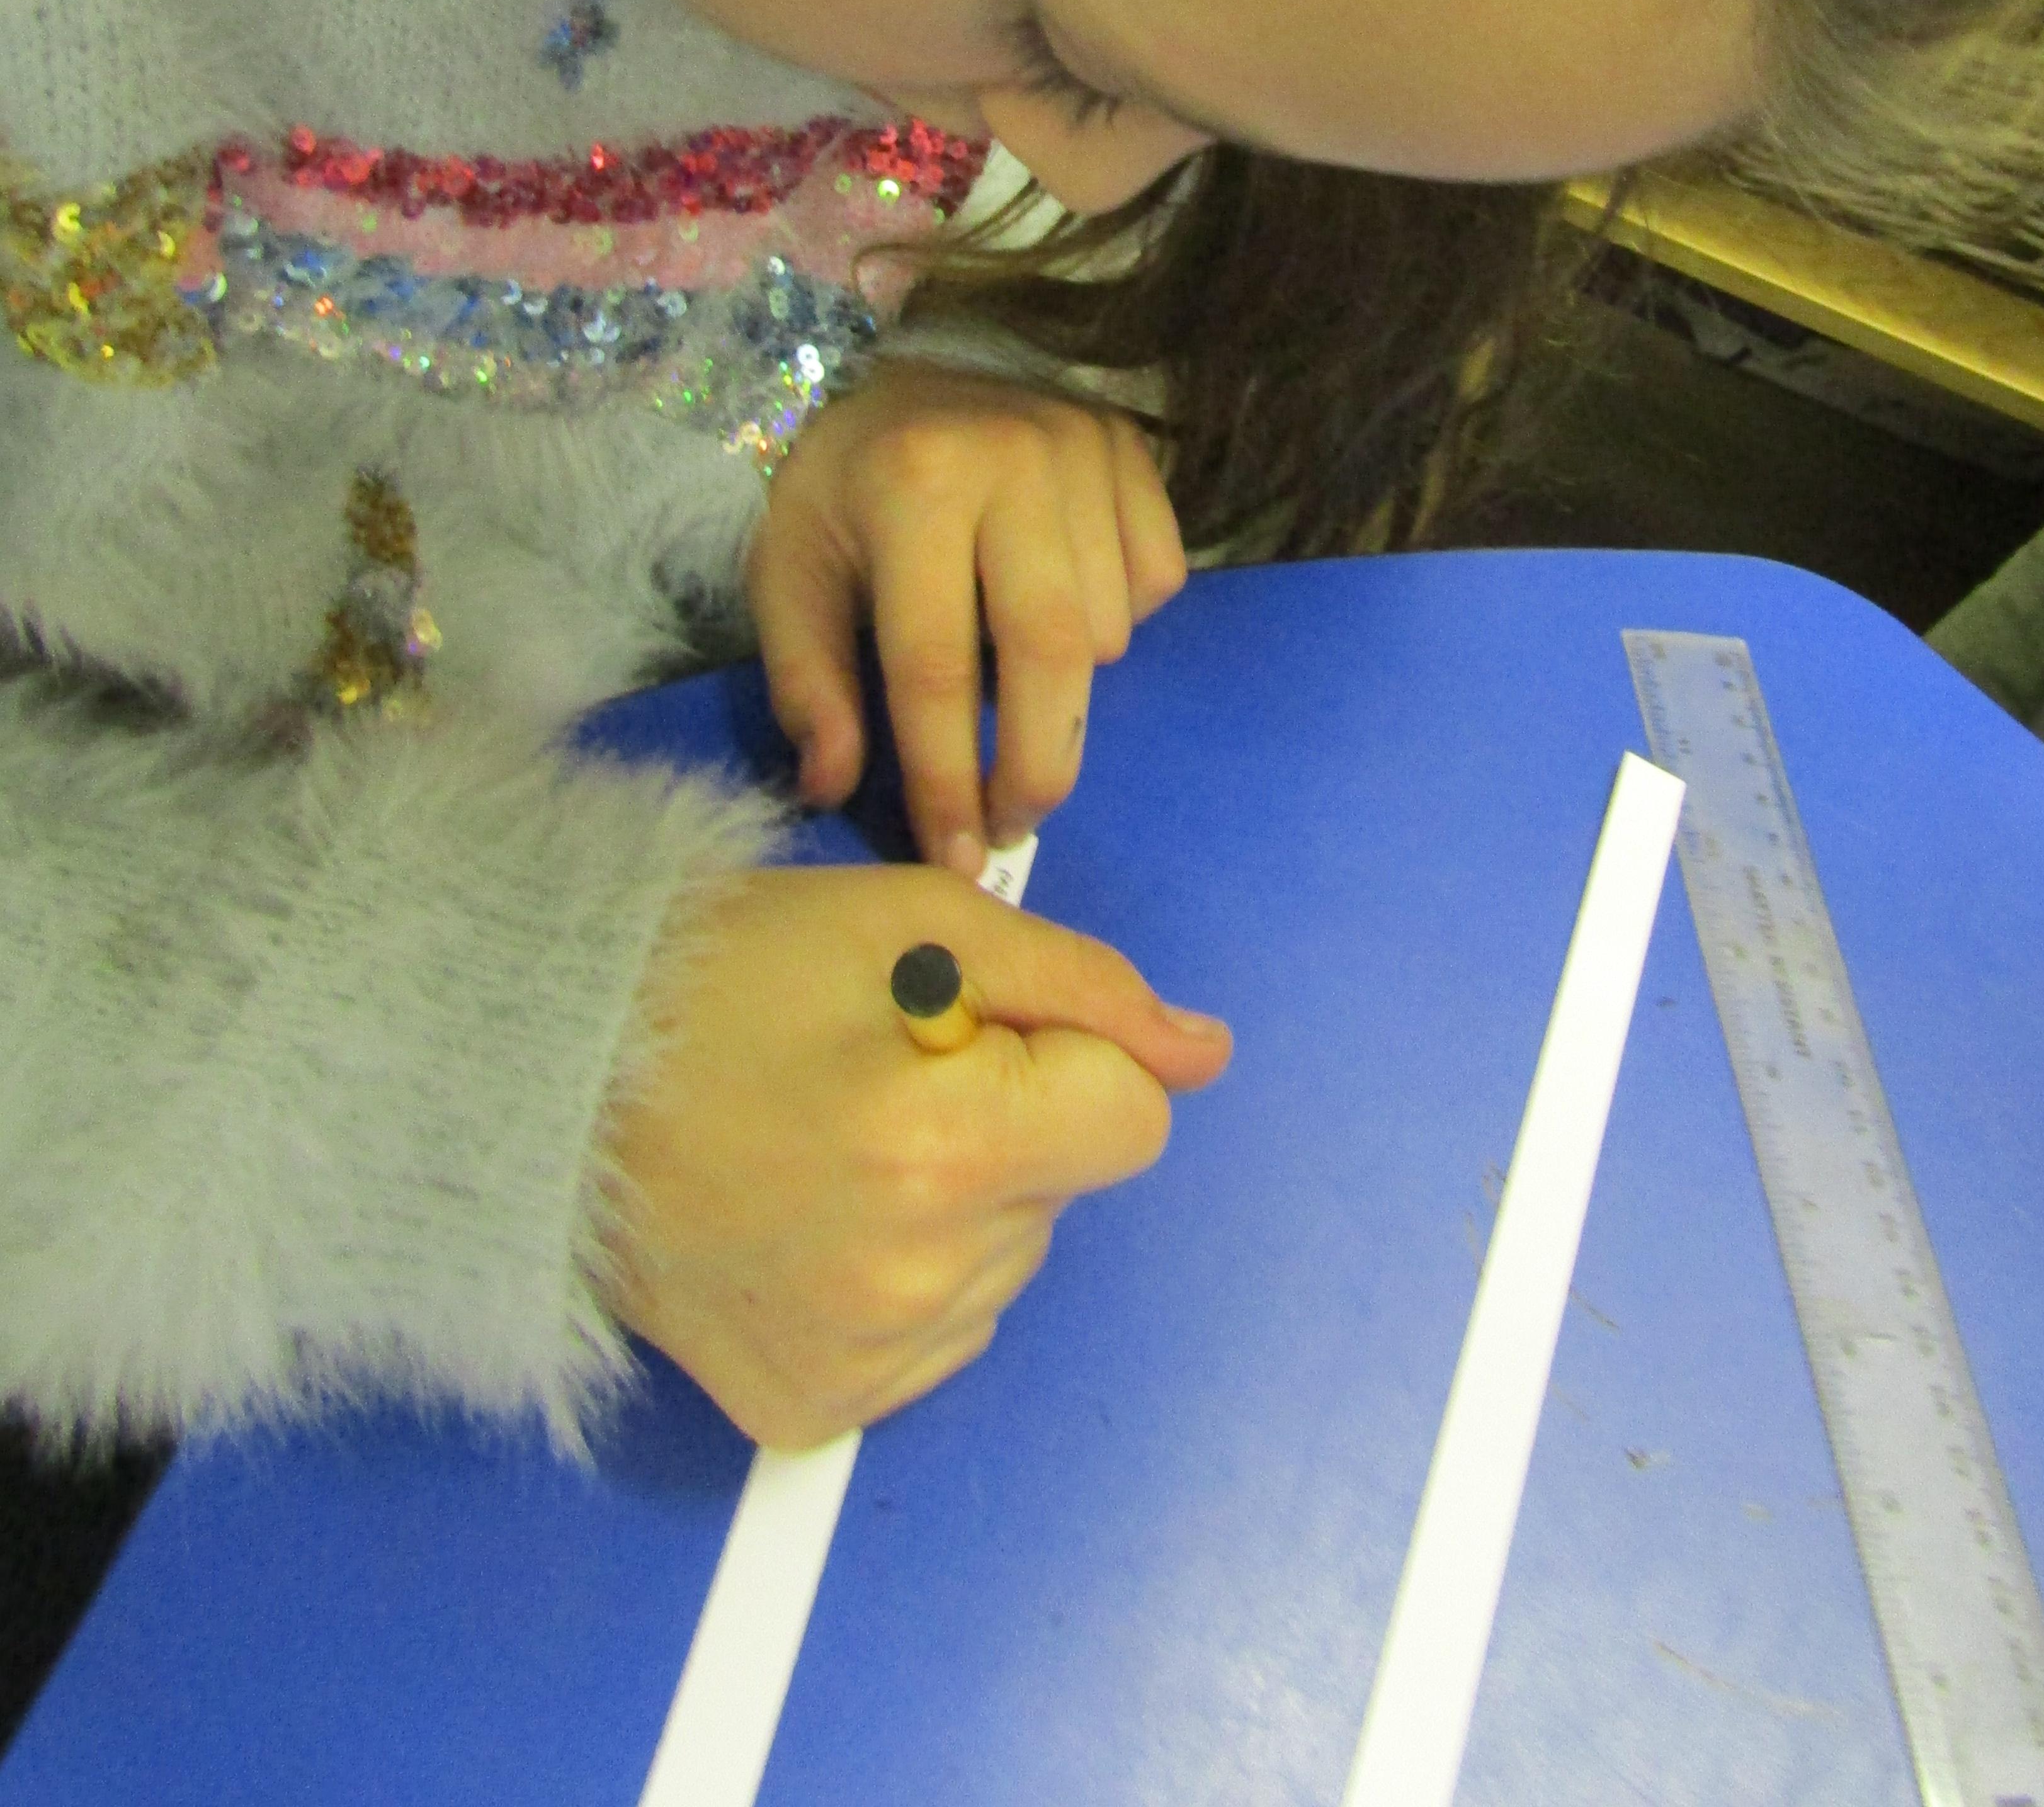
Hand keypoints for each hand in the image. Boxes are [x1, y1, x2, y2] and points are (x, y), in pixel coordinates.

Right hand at [598, 866, 1231, 1448]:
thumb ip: (1084, 986)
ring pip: (1005, 1262)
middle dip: (1006, 1122)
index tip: (965, 1031)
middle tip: (873, 1075)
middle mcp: (912, 1276)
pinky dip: (900, 1273)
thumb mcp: (919, 923)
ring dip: (957, 1201)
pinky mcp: (812, 1409)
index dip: (1064, 1057)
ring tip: (829, 1141)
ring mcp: (860, 1360)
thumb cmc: (729, 977)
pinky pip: (936, 1335)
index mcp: (943, 1147)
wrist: (549, 1082)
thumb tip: (1204, 1053)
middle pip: (1061, 1190)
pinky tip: (811, 1214)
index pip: (1130, 1120)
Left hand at [746, 362, 1188, 872]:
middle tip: (1012, 823)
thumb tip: (832, 787)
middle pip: (1049, 651)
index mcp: (913, 485)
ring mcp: (1086, 450)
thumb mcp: (789, 569)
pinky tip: (1061, 607)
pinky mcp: (1135, 452)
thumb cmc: (846, 482)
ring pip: (1107, 628)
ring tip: (1016, 691)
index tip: (952, 855)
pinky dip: (1117, 623)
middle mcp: (1012, 459)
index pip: (935, 664)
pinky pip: (1155, 581)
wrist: (915, 364)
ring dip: (1068, 690)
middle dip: (1038, 762)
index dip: (945, 776)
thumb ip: (807, 680)